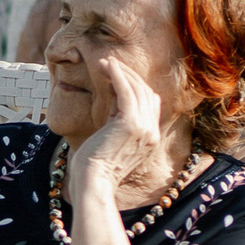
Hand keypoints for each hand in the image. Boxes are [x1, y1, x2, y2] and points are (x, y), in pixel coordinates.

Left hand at [67, 56, 175, 203]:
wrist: (93, 182)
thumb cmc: (95, 166)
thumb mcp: (111, 138)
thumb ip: (117, 118)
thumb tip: (114, 94)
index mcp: (150, 138)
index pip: (150, 103)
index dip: (135, 86)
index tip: (116, 77)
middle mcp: (152, 132)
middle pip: (146, 93)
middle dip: (128, 75)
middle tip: (110, 64)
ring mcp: (144, 128)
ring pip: (137, 89)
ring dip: (121, 72)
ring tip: (104, 62)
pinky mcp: (130, 124)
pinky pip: (126, 91)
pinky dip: (118, 75)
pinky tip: (107, 66)